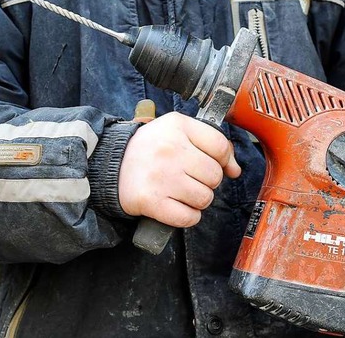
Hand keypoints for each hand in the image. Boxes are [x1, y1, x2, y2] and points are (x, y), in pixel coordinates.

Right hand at [118, 112, 240, 227]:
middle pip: (215, 176)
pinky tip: (176, 205)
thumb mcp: (177, 131)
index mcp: (177, 127)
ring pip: (204, 198)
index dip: (224, 160)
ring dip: (197, 199)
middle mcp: (170, 150)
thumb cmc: (150, 148)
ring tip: (181, 191)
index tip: (216, 164)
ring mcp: (161, 177)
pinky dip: (187, 216)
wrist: (110, 164)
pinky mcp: (152, 201)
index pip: (220, 146)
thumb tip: (235, 169)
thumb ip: (211, 143)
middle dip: (207, 181)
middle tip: (189, 178)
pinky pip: (189, 218)